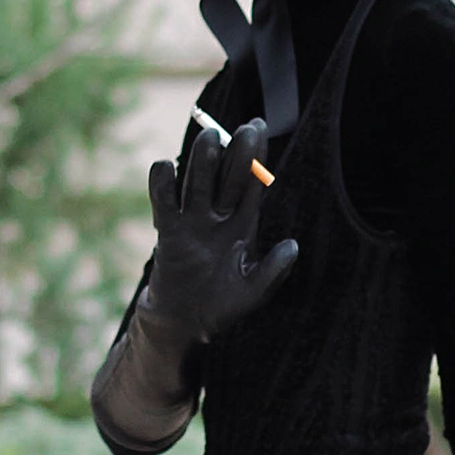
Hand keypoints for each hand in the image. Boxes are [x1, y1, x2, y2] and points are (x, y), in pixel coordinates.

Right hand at [143, 120, 297, 346]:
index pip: (253, 186)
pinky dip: (162, 184)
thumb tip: (292, 247)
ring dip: (204, 161)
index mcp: (243, 226)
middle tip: (246, 130)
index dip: (258, 160)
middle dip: (237, 154)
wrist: (184, 324)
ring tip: (210, 138)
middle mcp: (218, 218)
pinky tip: (165, 167)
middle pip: (228, 178)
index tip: (261, 132)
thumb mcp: (252, 293)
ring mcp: (192, 222)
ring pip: (198, 183)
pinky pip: (164, 203)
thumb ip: (273, 272)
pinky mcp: (168, 232)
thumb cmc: (221, 308)